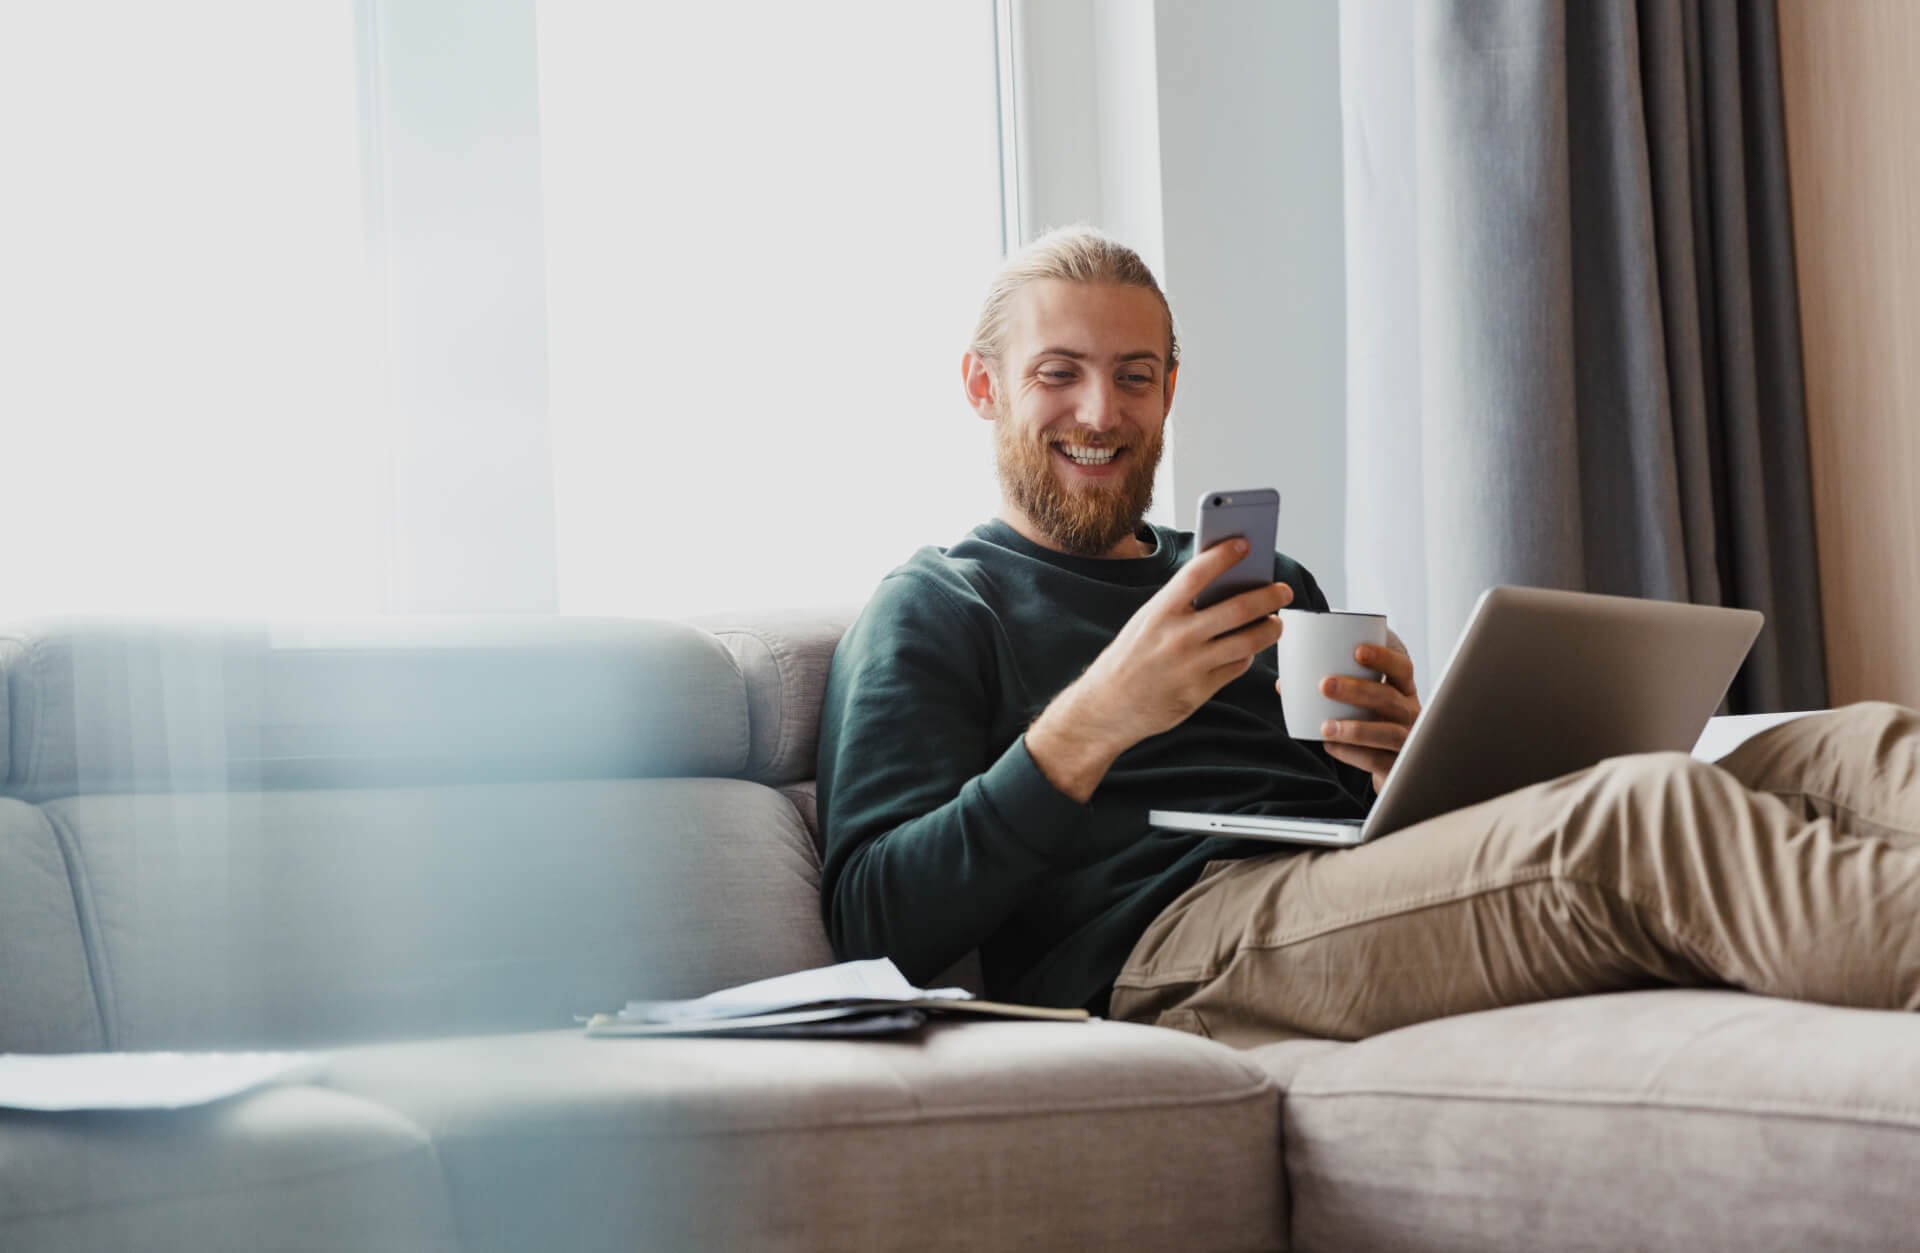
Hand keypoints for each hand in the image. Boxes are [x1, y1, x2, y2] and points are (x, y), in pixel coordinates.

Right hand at [1027, 538, 1292, 800]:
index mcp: (1159, 612)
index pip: (1197, 574)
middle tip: (1283, 590)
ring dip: (1270, 629)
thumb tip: (1223, 586)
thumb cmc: (1129, 658)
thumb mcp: (1146, 622)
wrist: (1107, 707)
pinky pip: (1237, 667)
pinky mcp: (1200, 691)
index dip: (1223, 555)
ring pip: (1248, 641)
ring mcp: (1191, 665)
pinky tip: (1248, 649)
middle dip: (1268, 596)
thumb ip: (1180, 606)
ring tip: (1275, 622)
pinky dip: (1248, 655)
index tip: (1244, 545)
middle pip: (1237, 609)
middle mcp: (1177, 636)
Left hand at [1302, 631, 1419, 794]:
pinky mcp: (1398, 767)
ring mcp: (1407, 742)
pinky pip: (1375, 760)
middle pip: (1390, 699)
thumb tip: (1284, 684)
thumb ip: (1336, 691)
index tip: (1357, 651)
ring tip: (1325, 726)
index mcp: (1403, 691)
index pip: (1402, 669)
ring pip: (1387, 732)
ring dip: (1355, 729)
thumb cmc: (1372, 726)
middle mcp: (1410, 714)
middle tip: (1325, 685)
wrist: (1391, 768)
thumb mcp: (1364, 706)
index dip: (1383, 658)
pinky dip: (1351, 753)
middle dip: (1358, 690)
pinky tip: (1330, 746)